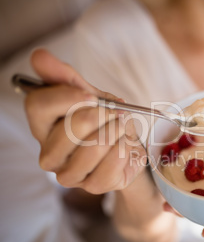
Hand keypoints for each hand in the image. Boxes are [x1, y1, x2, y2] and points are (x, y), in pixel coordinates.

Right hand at [25, 49, 146, 193]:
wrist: (128, 148)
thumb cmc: (105, 122)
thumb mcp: (90, 95)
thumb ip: (66, 78)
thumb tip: (39, 56)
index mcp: (43, 126)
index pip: (37, 106)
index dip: (67, 97)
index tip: (92, 95)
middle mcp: (49, 153)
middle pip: (69, 129)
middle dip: (101, 115)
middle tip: (116, 112)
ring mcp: (69, 173)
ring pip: (93, 148)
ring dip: (116, 132)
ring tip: (121, 129)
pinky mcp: (92, 186)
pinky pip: (111, 164)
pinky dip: (125, 149)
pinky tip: (125, 146)